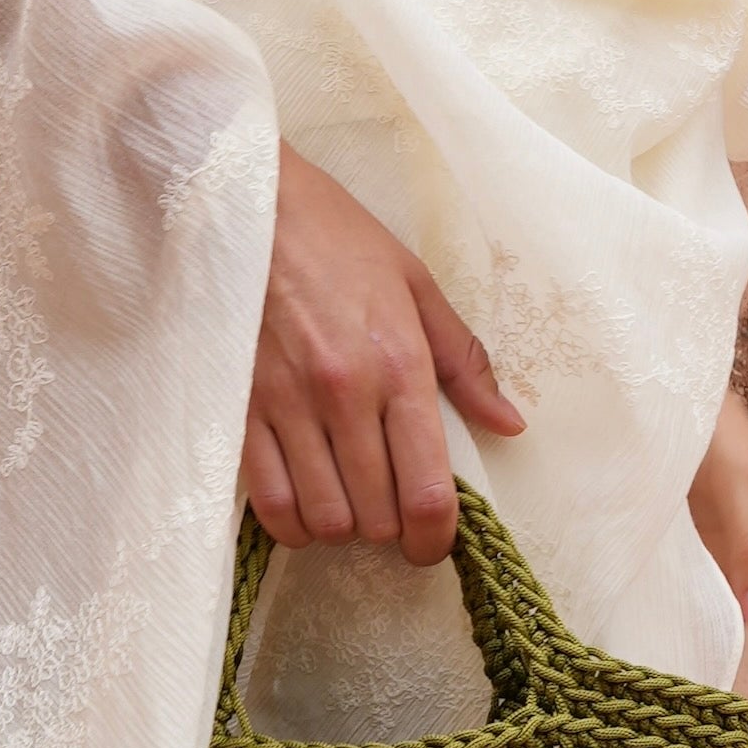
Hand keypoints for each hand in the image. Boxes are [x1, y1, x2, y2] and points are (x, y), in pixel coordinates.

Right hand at [246, 148, 524, 559]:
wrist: (248, 203)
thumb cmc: (336, 238)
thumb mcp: (415, 284)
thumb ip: (465, 362)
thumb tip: (509, 424)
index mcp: (400, 365)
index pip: (427, 491)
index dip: (435, 540)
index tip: (433, 545)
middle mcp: (346, 395)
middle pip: (377, 516)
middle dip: (390, 529)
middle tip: (389, 509)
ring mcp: (287, 406)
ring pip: (324, 519)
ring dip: (341, 527)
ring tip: (347, 502)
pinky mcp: (239, 409)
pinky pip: (269, 501)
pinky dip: (290, 521)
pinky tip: (303, 503)